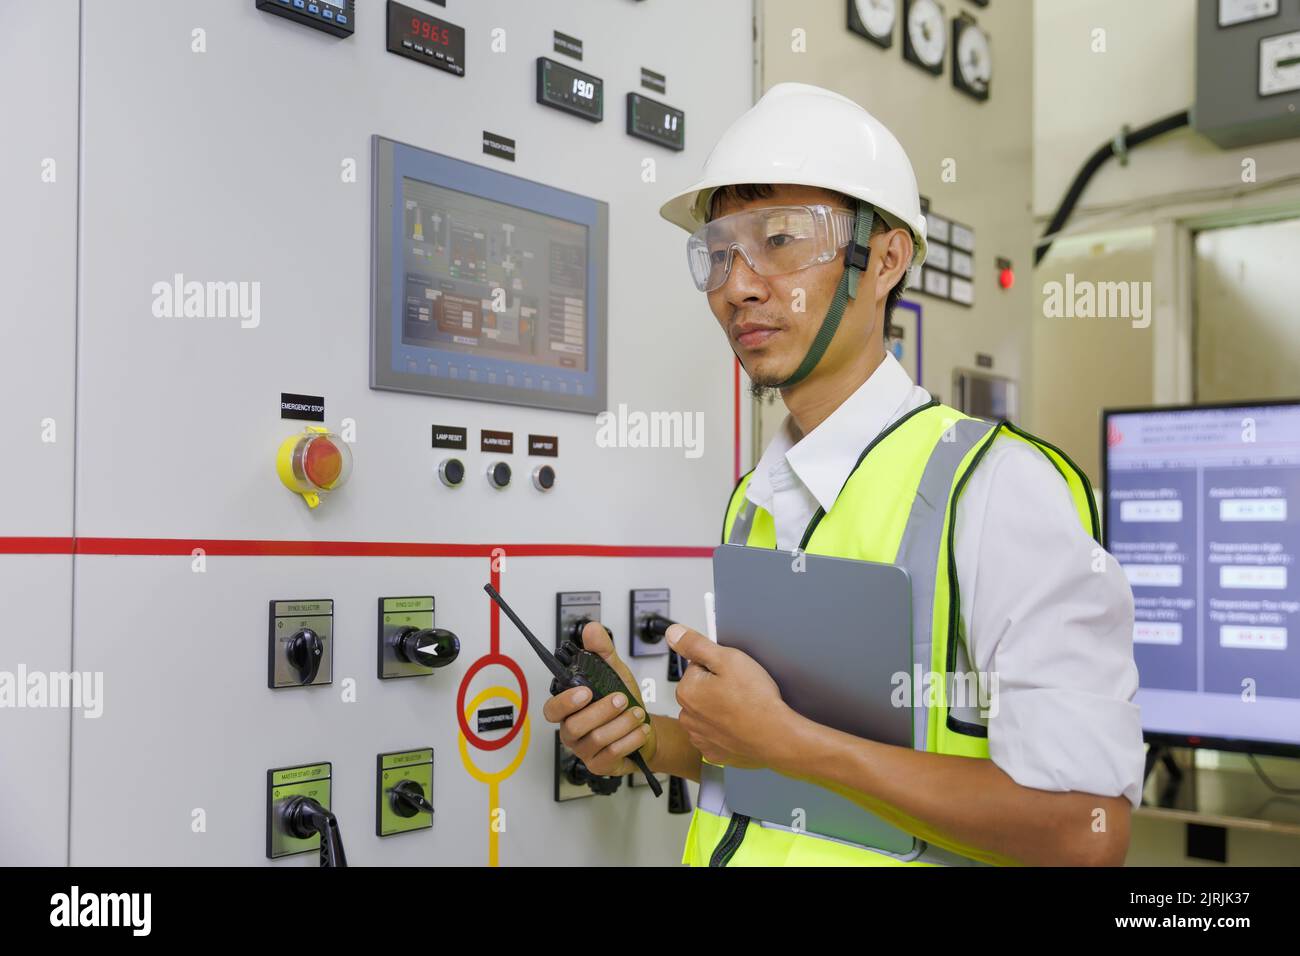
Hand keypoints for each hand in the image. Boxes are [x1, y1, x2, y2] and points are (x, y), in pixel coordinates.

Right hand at [541, 621, 655, 776]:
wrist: (644, 729)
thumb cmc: (624, 703)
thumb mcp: (614, 672)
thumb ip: (602, 651)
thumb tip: (591, 629)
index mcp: (569, 709)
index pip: (553, 709)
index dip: (566, 702)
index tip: (585, 691)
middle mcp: (572, 731)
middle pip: (575, 726)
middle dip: (602, 711)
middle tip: (622, 699)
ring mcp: (585, 750)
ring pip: (597, 739)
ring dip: (622, 724)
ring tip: (637, 713)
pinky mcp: (600, 765)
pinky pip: (612, 754)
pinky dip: (630, 739)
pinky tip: (640, 730)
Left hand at [669, 624, 791, 769]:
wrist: (776, 735)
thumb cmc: (756, 700)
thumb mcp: (727, 658)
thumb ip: (696, 644)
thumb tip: (674, 634)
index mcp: (686, 691)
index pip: (697, 666)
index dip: (718, 666)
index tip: (732, 674)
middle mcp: (688, 715)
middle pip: (700, 689)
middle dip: (717, 686)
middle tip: (740, 689)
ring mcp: (700, 736)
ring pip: (707, 711)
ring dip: (720, 707)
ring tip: (742, 707)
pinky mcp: (713, 751)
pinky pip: (715, 732)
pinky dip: (725, 728)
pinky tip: (740, 723)